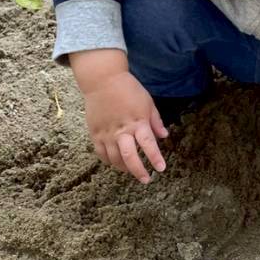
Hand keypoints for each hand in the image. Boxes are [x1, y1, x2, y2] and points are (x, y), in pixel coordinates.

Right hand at [82, 69, 168, 183]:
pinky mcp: (95, 133)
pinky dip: (108, 161)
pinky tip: (115, 163)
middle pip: (130, 157)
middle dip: (138, 171)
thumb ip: (155, 121)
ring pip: (115, 158)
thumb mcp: (147, 102)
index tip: (161, 168)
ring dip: (124, 168)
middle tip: (146, 179)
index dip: (155, 158)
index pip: (148, 145)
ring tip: (131, 171)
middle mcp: (122, 130)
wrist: (102, 80)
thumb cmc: (128, 89)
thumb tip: (164, 136)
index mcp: (137, 122)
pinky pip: (101, 153)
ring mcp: (107, 133)